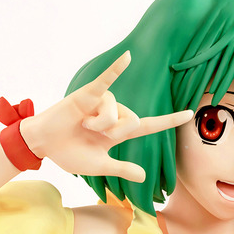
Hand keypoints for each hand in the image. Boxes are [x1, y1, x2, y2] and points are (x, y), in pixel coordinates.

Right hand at [21, 51, 192, 181]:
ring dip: (99, 125)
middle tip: (91, 134)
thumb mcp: (99, 166)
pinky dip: (116, 69)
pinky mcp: (88, 93)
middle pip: (133, 122)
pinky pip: (106, 80)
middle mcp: (115, 113)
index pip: (149, 125)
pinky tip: (128, 56)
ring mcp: (102, 102)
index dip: (169, 120)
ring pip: (116, 114)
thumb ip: (121, 168)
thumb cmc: (69, 153)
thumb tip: (144, 176)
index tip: (189, 113)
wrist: (44, 145)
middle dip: (113, 134)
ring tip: (82, 124)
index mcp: (119, 131)